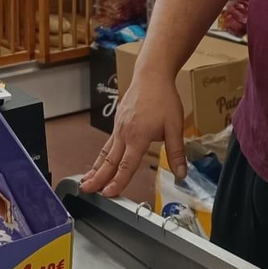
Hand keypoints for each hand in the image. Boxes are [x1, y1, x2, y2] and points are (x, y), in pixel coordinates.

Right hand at [79, 71, 184, 196]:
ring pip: (105, 152)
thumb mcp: (175, 126)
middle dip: (97, 178)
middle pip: (109, 161)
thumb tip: (182, 174)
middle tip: (85, 190)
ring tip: (86, 180)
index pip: (126, 166)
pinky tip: (100, 161)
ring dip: (95, 168)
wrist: (151, 75)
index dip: (117, 182)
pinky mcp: (118, 121)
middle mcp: (124, 134)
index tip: (108, 194)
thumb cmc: (163, 98)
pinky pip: (108, 143)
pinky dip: (102, 155)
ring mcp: (118, 127)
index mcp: (137, 137)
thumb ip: (176, 153)